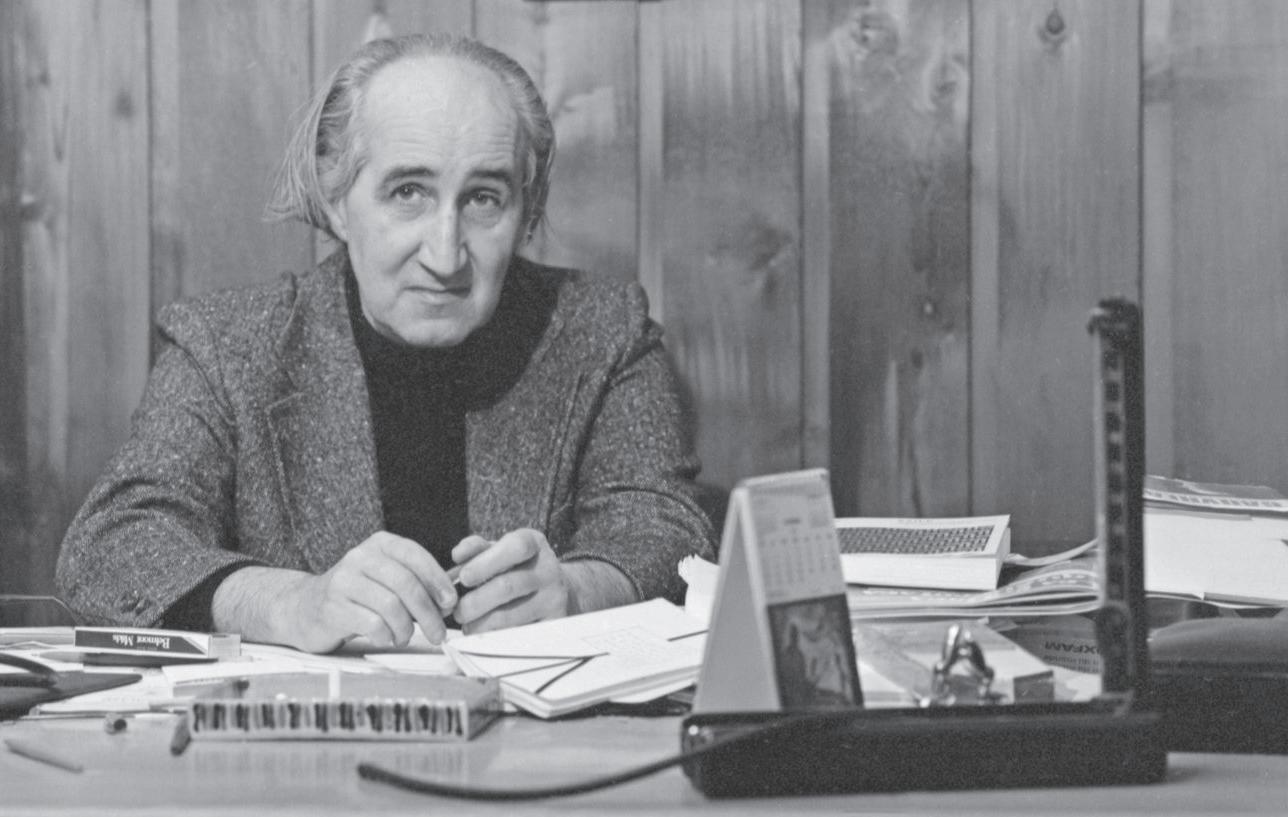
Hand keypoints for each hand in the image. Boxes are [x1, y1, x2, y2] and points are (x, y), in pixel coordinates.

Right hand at [217, 531, 457, 652]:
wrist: (304, 608)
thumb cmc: (357, 596)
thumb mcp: (385, 578)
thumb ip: (416, 581)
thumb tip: (452, 599)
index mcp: (379, 544)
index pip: (416, 556)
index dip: (438, 581)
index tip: (450, 604)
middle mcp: (360, 557)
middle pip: (406, 584)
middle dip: (429, 613)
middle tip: (439, 634)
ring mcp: (343, 581)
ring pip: (391, 606)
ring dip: (407, 628)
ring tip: (406, 636)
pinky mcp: (332, 607)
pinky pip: (372, 624)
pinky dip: (386, 636)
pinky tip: (386, 638)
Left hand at [450, 529, 570, 633]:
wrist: (551, 590)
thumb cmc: (516, 567)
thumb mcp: (498, 551)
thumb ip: (476, 549)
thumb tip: (458, 555)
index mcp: (534, 543)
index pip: (516, 547)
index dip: (486, 563)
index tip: (464, 578)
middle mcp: (548, 569)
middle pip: (508, 586)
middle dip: (475, 601)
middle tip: (458, 611)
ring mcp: (554, 598)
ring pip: (510, 616)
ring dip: (480, 624)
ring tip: (467, 624)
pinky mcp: (552, 625)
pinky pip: (517, 635)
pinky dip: (495, 637)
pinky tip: (484, 634)